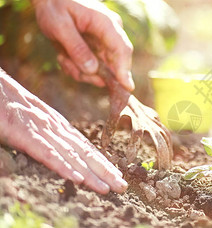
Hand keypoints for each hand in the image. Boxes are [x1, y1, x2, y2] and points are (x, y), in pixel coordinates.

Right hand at [0, 70, 127, 193]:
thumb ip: (46, 134)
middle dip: (105, 171)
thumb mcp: (32, 119)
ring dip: (91, 174)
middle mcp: (54, 127)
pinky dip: (63, 166)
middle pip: (84, 153)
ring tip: (107, 187)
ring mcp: (41, 129)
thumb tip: (59, 150)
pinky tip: (77, 178)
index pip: (84, 147)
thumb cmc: (8, 102)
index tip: (116, 175)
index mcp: (57, 124)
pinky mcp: (24, 133)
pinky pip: (46, 152)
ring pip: (71, 155)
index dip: (101, 162)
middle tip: (122, 186)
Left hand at [34, 0, 134, 90]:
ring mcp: (107, 42)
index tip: (127, 87)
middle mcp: (112, 33)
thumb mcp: (59, 26)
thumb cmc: (56, 8)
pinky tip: (64, 56)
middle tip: (71, 67)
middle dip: (94, 74)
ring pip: (102, 69)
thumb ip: (76, 47)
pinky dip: (78, 67)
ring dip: (80, 70)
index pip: (122, 49)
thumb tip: (93, 69)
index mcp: (106, 23)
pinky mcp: (99, 49)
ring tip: (62, 56)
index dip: (125, 69)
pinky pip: (93, 68)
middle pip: (115, 62)